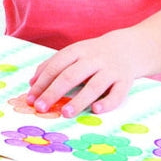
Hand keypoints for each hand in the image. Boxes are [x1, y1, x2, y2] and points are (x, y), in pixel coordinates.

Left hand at [25, 31, 140, 118]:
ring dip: (79, 100)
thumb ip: (52, 65)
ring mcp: (110, 70)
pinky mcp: (125, 81)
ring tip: (65, 113)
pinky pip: (118, 94)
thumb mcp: (73, 53)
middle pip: (71, 75)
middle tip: (41, 108)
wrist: (129, 47)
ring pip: (94, 85)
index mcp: (77, 51)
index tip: (31, 99)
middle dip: (54, 92)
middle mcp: (93, 59)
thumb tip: (32, 83)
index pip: (56, 66)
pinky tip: (96, 110)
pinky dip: (107, 102)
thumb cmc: (93, 54)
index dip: (42, 83)